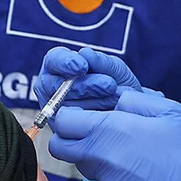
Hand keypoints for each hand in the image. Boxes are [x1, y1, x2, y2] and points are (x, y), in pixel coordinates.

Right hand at [35, 46, 161, 111]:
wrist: (129, 111)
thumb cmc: (117, 86)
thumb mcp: (114, 69)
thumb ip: (101, 61)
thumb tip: (85, 53)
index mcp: (60, 64)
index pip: (54, 60)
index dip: (66, 62)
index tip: (82, 66)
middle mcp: (52, 85)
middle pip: (57, 84)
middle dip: (86, 85)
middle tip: (109, 85)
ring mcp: (55, 108)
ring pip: (65, 104)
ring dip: (93, 101)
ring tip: (115, 98)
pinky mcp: (61, 128)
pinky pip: (70, 123)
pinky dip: (91, 118)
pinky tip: (107, 113)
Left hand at [46, 90, 180, 180]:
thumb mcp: (166, 110)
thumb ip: (133, 99)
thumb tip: (114, 98)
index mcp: (109, 130)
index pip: (62, 121)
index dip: (68, 113)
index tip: (81, 111)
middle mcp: (100, 158)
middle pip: (60, 146)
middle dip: (68, 136)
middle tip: (92, 129)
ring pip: (80, 163)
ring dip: (90, 153)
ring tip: (120, 147)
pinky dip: (111, 174)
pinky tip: (135, 169)